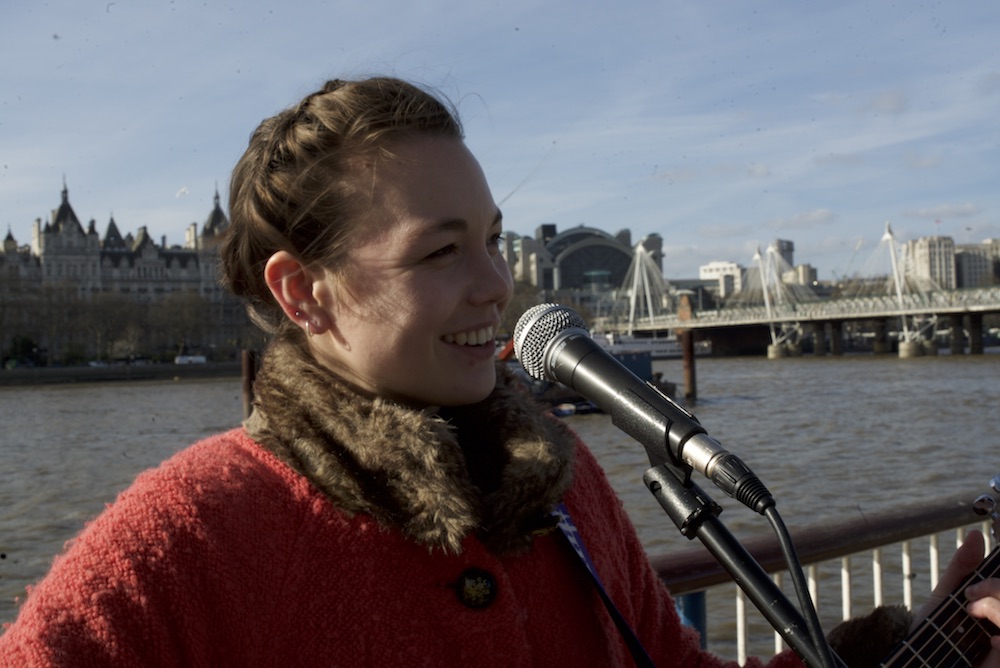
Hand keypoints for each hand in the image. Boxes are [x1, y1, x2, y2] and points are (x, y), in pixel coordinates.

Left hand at [915, 530, 999, 667]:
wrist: (918, 661)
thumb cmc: (935, 630)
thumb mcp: (946, 596)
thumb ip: (962, 568)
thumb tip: (975, 534)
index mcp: (996, 607)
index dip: (997, 584)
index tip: (975, 587)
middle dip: (997, 590)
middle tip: (971, 598)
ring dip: (998, 611)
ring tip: (974, 616)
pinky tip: (991, 641)